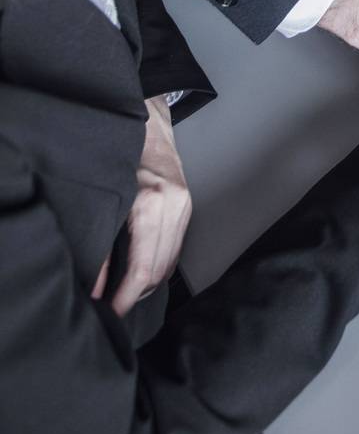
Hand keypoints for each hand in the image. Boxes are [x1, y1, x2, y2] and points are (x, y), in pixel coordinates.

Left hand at [93, 96, 191, 316]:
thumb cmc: (122, 153)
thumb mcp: (106, 199)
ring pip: (170, 264)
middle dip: (135, 296)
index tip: (110, 312)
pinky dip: (159, 266)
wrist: (149, 121)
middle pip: (159, 273)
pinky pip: (175, 249)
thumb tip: (95, 287)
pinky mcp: (187, 207)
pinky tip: (141, 270)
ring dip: (147, 284)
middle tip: (112, 307)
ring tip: (123, 292)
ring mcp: (185, 207)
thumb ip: (101, 247)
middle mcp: (174, 208)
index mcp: (152, 204)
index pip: (144, 270)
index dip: (126, 298)